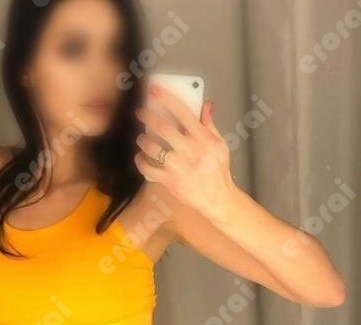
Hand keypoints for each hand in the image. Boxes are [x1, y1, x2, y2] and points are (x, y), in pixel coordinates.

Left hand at [134, 85, 235, 219]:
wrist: (217, 198)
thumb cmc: (219, 171)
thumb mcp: (220, 144)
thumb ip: (209, 124)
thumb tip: (206, 105)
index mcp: (202, 138)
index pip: (182, 111)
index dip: (166, 98)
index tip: (154, 90)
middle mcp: (188, 149)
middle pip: (162, 127)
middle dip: (147, 115)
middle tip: (140, 112)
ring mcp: (178, 165)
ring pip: (151, 147)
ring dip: (142, 139)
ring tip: (141, 137)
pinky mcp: (169, 180)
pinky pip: (147, 168)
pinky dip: (140, 162)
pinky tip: (140, 157)